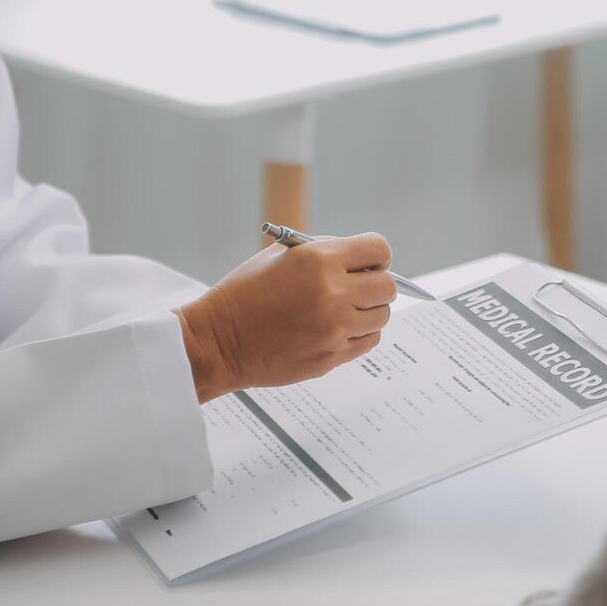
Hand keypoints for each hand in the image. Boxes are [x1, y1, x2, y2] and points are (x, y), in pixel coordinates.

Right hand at [178, 234, 397, 402]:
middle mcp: (332, 293)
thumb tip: (364, 260)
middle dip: (376, 284)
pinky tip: (337, 328)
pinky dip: (360, 333)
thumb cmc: (245, 294)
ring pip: (382, 316)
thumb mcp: (281, 256)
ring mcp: (334, 328)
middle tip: (358, 288)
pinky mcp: (332, 356)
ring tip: (342, 310)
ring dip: (368, 311)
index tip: (368, 263)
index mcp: (319, 260)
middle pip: (388, 286)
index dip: (376, 256)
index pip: (379, 249)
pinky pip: (369, 340)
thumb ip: (326, 252)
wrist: (218, 341)